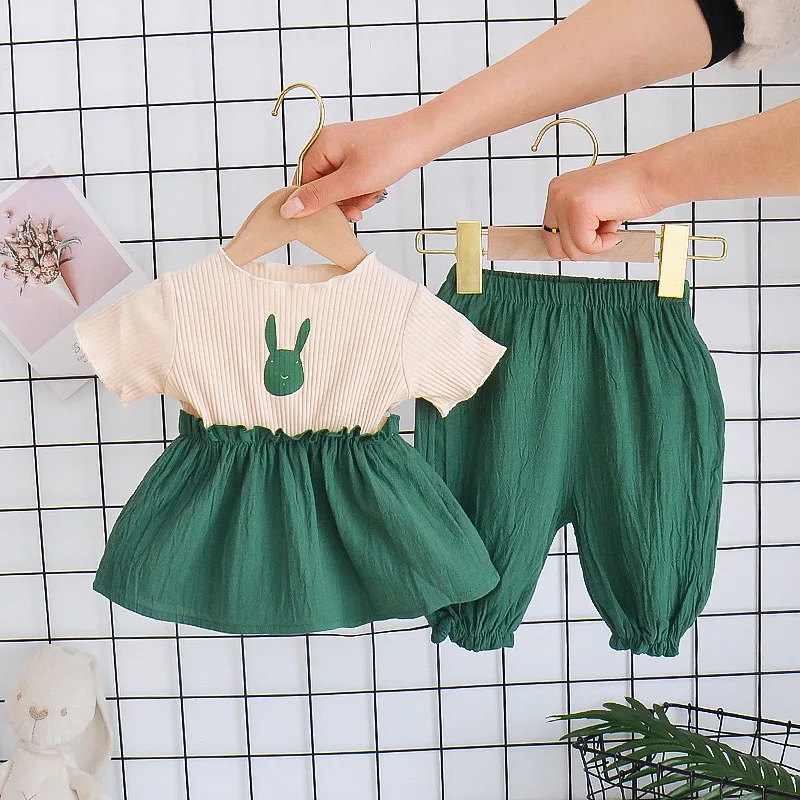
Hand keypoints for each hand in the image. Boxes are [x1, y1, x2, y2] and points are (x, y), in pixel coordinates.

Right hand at [279, 112, 429, 221]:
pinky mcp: (359, 159)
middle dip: (340, 202)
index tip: (327, 219)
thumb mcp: (351, 182)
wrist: (423, 138)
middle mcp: (329, 146)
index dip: (313, 203)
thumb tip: (288, 209)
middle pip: (320, 188)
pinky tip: (376, 190)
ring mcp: (345, 152)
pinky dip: (363, 191)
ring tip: (371, 194)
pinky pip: (352, 184)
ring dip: (354, 199)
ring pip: (338, 190)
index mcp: (320, 145)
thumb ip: (318, 197)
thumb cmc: (390, 153)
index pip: (301, 183)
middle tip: (358, 206)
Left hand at [541, 154, 663, 259]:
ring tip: (610, 223)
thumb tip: (564, 250)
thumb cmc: (629, 191)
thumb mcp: (592, 209)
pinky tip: (614, 226)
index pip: (549, 233)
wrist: (653, 177)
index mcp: (558, 189)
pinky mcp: (579, 208)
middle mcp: (557, 192)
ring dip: (595, 245)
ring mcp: (565, 199)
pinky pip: (585, 246)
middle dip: (580, 248)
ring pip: (570, 249)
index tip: (589, 239)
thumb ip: (575, 225)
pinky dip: (603, 244)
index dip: (570, 244)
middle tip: (602, 234)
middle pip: (554, 245)